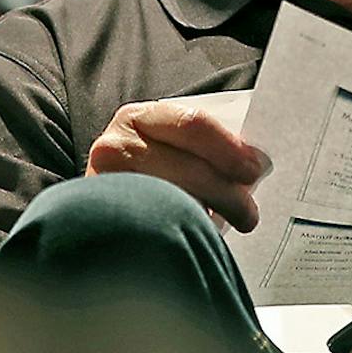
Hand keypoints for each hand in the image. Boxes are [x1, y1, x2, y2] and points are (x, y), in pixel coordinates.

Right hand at [85, 100, 269, 230]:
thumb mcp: (164, 148)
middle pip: (189, 169)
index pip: (192, 124)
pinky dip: (182, 232)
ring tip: (229, 227)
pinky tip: (194, 236)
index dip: (229, 149)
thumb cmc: (144, 176)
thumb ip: (199, 148)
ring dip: (210, 216)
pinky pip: (156, 228)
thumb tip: (252, 167)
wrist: (97, 211)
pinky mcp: (105, 219)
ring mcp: (106, 184)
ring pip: (175, 202)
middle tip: (249, 213)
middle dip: (228, 193)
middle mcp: (114, 145)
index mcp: (138, 117)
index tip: (254, 170)